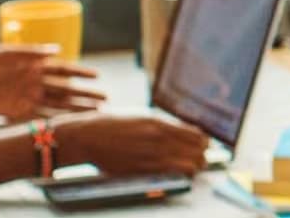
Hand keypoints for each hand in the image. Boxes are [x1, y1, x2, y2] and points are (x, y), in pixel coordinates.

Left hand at [0, 46, 105, 120]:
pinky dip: (56, 120)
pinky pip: (42, 116)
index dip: (80, 73)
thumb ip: (32, 52)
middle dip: (85, 95)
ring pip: (58, 105)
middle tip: (104, 100)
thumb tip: (57, 48)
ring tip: (94, 114)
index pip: (63, 69)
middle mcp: (36, 82)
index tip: (97, 76)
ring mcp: (29, 98)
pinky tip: (70, 124)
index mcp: (35, 66)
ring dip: (76, 109)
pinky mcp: (18, 112)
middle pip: (66, 89)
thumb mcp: (7, 53)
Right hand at [54, 112, 209, 174]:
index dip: (203, 141)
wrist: (85, 138)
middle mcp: (158, 137)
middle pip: (197, 149)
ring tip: (193, 166)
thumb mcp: (138, 116)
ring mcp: (151, 154)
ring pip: (189, 164)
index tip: (204, 144)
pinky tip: (182, 173)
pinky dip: (181, 174)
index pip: (195, 134)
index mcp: (158, 122)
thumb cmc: (109, 125)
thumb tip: (177, 130)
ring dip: (195, 166)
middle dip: (202, 154)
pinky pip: (172, 173)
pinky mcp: (142, 169)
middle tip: (201, 157)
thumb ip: (159, 124)